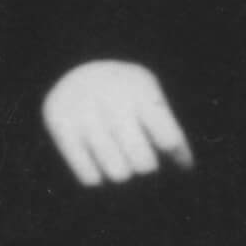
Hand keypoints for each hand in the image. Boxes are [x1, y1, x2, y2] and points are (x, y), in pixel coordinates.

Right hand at [41, 60, 195, 186]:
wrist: (75, 67)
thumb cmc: (125, 94)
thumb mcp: (149, 97)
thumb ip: (169, 130)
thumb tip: (186, 168)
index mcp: (140, 88)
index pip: (168, 140)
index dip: (177, 157)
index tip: (176, 159)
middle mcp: (111, 97)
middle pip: (144, 163)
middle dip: (146, 165)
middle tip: (139, 154)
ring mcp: (83, 111)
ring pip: (118, 175)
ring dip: (122, 171)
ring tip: (118, 156)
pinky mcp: (59, 125)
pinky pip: (90, 178)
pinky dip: (98, 176)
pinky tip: (97, 160)